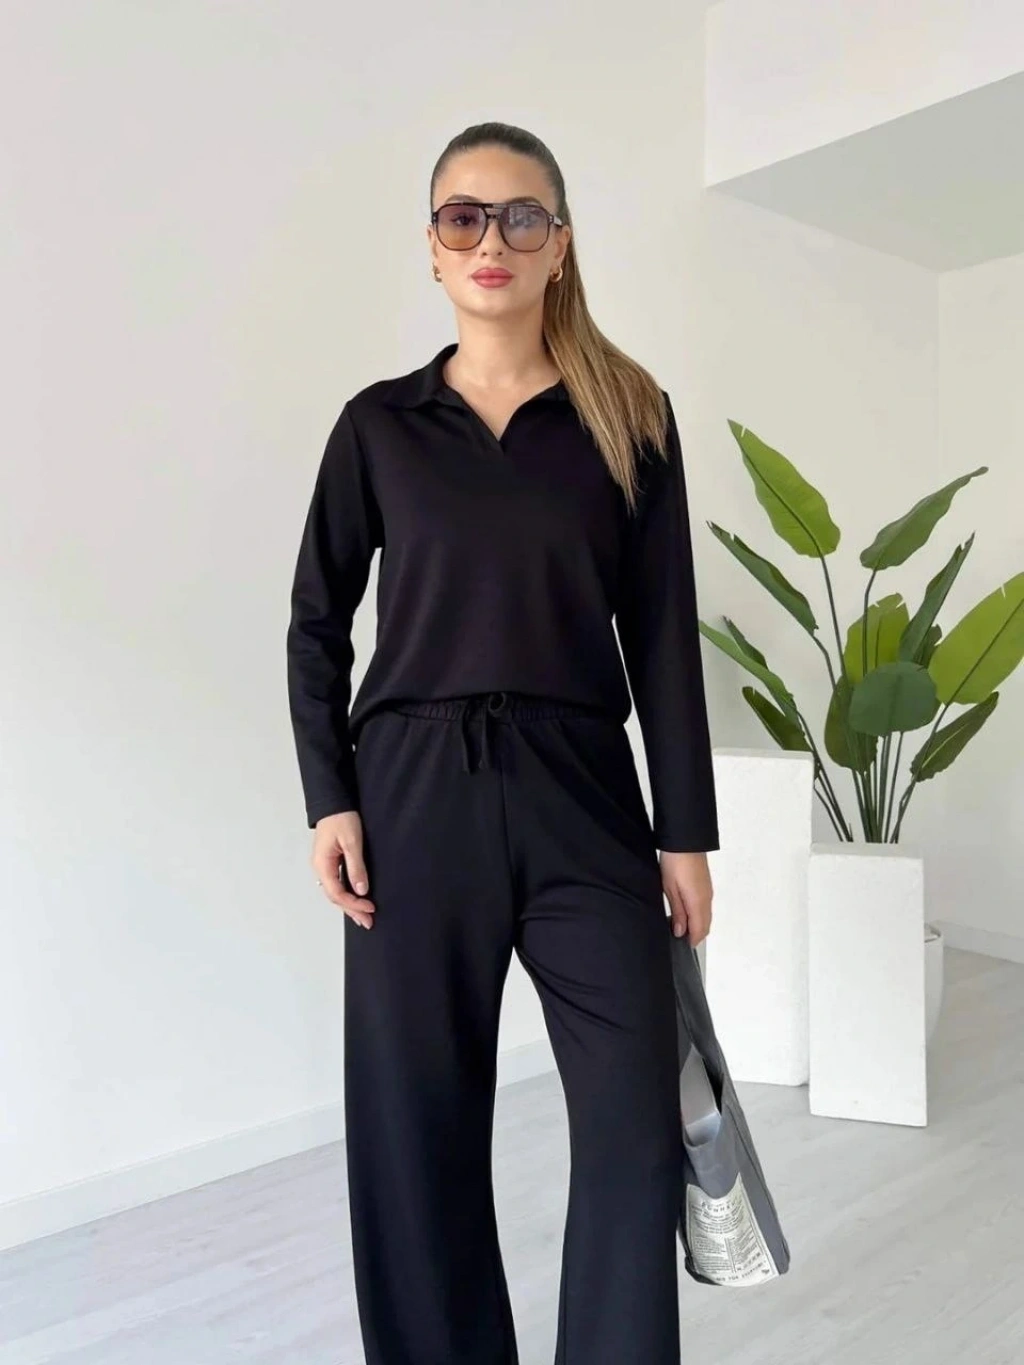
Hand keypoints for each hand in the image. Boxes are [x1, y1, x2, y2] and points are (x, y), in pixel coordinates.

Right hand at [312, 811, 375, 928]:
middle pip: (335, 896)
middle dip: (352, 910)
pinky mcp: (330, 861)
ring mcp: (324, 865)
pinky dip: (347, 894)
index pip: (337, 893)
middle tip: (369, 922)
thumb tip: (361, 890)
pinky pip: (337, 883)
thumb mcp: (352, 842)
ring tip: (363, 917)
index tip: (370, 908)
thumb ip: (356, 866)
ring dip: (349, 905)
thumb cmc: (341, 818)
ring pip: (336, 891)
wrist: (333, 801)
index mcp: (322, 864)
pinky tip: (356, 899)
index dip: (353, 904)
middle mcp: (320, 868)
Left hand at [660, 850, 712, 946]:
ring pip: (706, 916)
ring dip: (697, 924)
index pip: (699, 930)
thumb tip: (681, 931)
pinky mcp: (706, 886)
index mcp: (698, 903)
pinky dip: (699, 915)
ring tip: (680, 926)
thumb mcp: (670, 888)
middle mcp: (707, 900)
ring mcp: (708, 892)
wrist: (685, 841)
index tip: (682, 946)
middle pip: (705, 925)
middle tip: (679, 938)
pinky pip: (705, 907)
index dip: (692, 940)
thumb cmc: (675, 863)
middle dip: (695, 934)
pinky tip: (686, 913)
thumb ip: (677, 911)